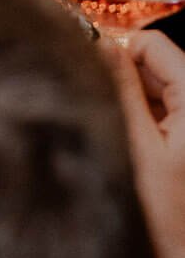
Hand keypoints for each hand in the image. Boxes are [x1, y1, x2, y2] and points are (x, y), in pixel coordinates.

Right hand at [108, 31, 184, 257]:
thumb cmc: (174, 214)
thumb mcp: (138, 146)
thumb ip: (121, 91)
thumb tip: (101, 47)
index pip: (151, 43)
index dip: (117, 47)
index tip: (84, 61)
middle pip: (154, 63)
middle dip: (120, 76)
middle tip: (89, 98)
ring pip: (154, 86)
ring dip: (128, 99)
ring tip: (110, 128)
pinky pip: (160, 108)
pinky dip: (139, 116)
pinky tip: (125, 140)